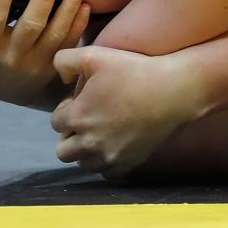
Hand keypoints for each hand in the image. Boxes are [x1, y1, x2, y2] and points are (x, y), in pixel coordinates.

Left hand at [50, 45, 201, 176]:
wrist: (172, 90)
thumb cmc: (133, 70)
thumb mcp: (94, 55)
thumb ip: (65, 60)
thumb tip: (60, 76)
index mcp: (77, 117)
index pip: (55, 122)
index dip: (65, 109)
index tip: (80, 100)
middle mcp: (89, 143)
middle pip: (63, 151)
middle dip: (69, 135)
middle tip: (86, 118)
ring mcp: (109, 157)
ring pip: (83, 164)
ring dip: (85, 150)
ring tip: (100, 130)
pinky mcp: (128, 164)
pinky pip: (106, 173)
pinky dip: (105, 161)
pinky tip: (115, 143)